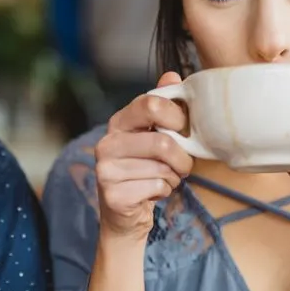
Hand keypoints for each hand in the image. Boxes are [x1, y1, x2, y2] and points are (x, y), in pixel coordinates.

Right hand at [95, 72, 193, 240]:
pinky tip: (153, 192)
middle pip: (162, 142)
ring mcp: (106, 170)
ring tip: (164, 179)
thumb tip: (172, 75)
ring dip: (173, 177)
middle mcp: (107, 143)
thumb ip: (163, 106)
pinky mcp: (113, 195)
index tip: (183, 130)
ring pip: (162, 168)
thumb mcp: (154, 135)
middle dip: (182, 158)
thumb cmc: (145, 169)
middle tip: (182, 165)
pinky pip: (157, 188)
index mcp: (118, 123)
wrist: (124, 215)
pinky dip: (165, 192)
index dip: (176, 117)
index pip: (150, 104)